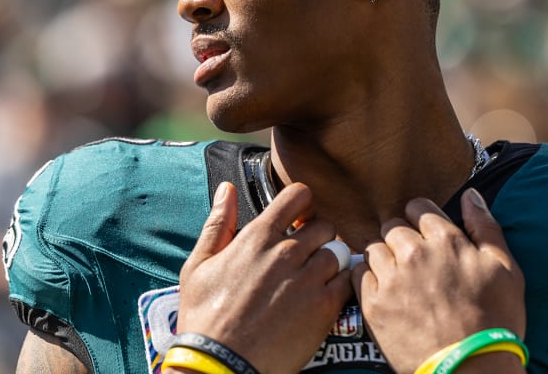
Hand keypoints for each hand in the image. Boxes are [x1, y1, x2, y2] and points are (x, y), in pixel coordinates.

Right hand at [177, 182, 352, 373]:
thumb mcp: (198, 266)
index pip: (299, 196)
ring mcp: (308, 279)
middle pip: (324, 225)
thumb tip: (226, 190)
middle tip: (306, 257)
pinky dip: (340, 286)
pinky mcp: (325, 307)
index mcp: (258, 238)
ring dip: (329, 263)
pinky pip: (348, 281)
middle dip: (317, 237)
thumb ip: (218, 224)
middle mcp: (287, 253)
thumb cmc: (205, 319)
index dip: (303, 204)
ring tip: (312, 281)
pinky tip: (323, 298)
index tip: (299, 219)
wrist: (221, 366)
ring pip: (339, 253)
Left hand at [352, 188, 525, 373]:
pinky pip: (359, 274)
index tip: (426, 236)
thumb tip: (471, 195)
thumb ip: (486, 226)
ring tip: (398, 276)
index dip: (423, 220)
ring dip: (384, 256)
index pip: (419, 208)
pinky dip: (369, 277)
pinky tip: (385, 290)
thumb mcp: (505, 269)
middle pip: (393, 226)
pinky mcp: (373, 304)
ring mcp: (390, 278)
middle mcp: (413, 253)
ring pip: (374, 247)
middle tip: (414, 259)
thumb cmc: (494, 320)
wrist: (470, 367)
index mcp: (446, 240)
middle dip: (402, 237)